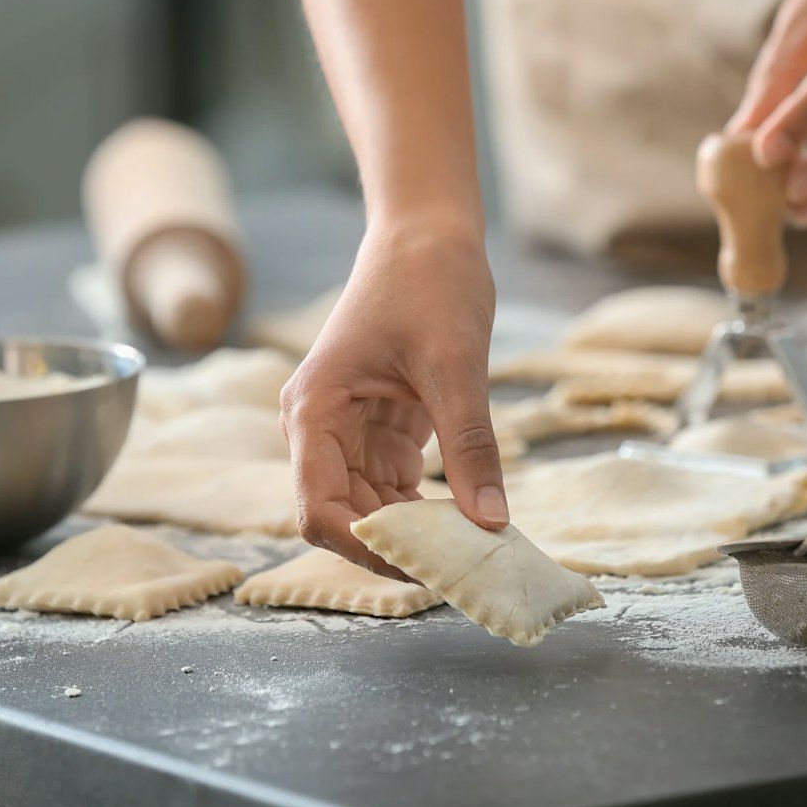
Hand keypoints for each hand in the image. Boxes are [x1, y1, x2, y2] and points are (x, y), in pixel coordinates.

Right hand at [280, 218, 507, 577]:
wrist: (428, 235)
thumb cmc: (430, 283)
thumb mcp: (456, 365)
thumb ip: (470, 446)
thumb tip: (491, 524)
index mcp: (315, 410)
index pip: (319, 507)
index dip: (366, 547)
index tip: (428, 568)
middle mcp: (320, 427)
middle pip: (344, 516)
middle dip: (398, 548)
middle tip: (463, 571)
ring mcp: (348, 431)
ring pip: (371, 508)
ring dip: (415, 534)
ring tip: (472, 553)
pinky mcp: (379, 429)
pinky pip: (395, 488)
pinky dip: (427, 510)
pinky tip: (467, 523)